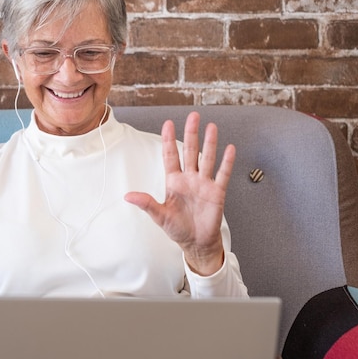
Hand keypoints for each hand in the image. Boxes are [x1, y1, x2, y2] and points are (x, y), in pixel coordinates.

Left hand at [124, 111, 235, 275]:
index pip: (171, 156)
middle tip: (193, 116)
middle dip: (191, 134)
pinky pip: (222, 174)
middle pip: (190, 151)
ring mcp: (204, 184)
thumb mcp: (159, 216)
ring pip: (207, 159)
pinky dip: (226, 162)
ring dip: (210, 143)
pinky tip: (229, 148)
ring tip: (211, 127)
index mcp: (174, 182)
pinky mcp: (217, 192)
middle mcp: (189, 179)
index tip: (168, 123)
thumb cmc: (177, 229)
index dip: (169, 140)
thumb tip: (128, 196)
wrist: (196, 242)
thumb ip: (146, 203)